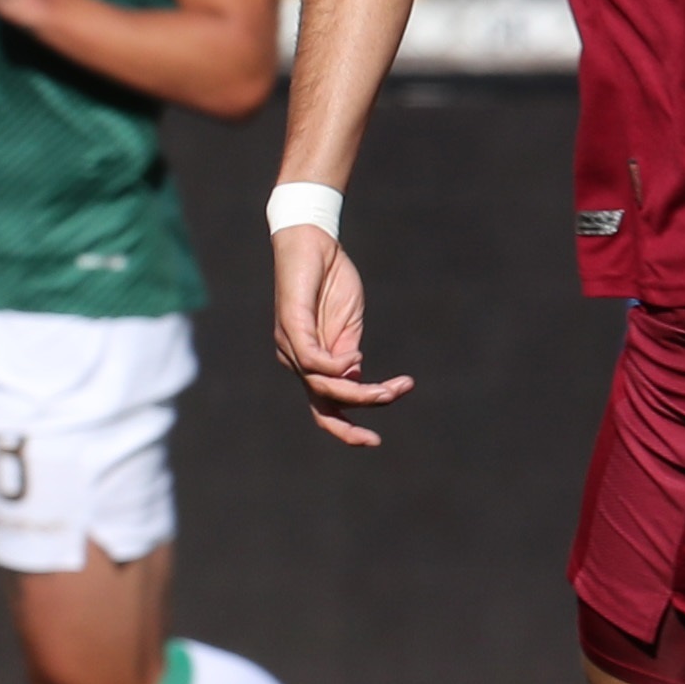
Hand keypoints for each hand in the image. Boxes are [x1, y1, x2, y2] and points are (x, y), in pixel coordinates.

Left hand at [272, 226, 414, 447]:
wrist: (313, 242)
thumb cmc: (330, 280)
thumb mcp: (347, 325)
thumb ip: (348, 353)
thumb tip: (355, 380)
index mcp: (311, 362)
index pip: (327, 406)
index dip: (347, 428)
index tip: (375, 441)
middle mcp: (295, 359)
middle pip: (321, 406)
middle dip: (348, 426)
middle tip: (377, 435)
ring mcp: (290, 345)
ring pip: (322, 387)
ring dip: (359, 393)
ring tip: (393, 388)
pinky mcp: (291, 325)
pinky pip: (311, 360)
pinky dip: (336, 366)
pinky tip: (357, 358)